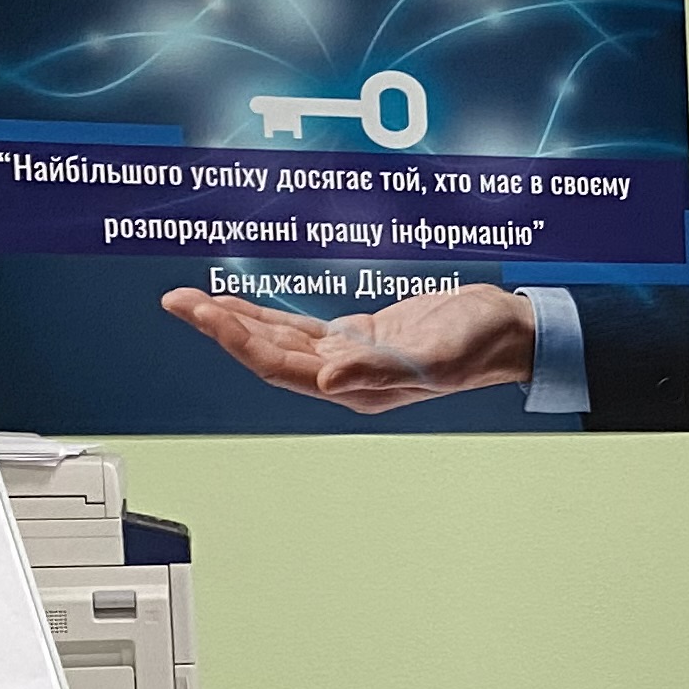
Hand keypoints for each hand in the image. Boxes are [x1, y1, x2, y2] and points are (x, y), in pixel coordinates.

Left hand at [164, 283, 537, 411]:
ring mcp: (350, 358)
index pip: (281, 366)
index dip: (239, 341)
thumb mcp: (436, 352)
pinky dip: (264, 315)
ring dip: (233, 321)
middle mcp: (346, 377)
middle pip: (266, 355)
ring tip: (190, 301)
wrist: (511, 332)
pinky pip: (298, 330)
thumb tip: (327, 380)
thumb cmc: (482, 343)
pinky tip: (238, 304)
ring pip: (276, 342)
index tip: (205, 313)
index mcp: (359, 387)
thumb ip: (382, 367)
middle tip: (177, 302)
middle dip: (220, 328)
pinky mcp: (359, 338)